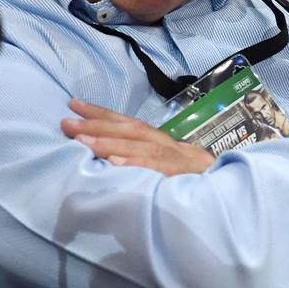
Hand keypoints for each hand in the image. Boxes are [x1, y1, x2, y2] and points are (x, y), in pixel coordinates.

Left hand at [62, 100, 215, 175]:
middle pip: (126, 130)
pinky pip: (155, 168)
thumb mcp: (159, 157)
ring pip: (137, 146)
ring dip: (109, 143)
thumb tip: (102, 151)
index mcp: (153, 137)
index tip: (72, 104)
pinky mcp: (177, 175)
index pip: (123, 121)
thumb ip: (135, 153)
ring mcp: (170, 158)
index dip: (98, 112)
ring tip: (83, 143)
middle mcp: (160, 142)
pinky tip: (116, 164)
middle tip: (66, 124)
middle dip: (95, 126)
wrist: (221, 182)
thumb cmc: (184, 171)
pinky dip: (136, 164)